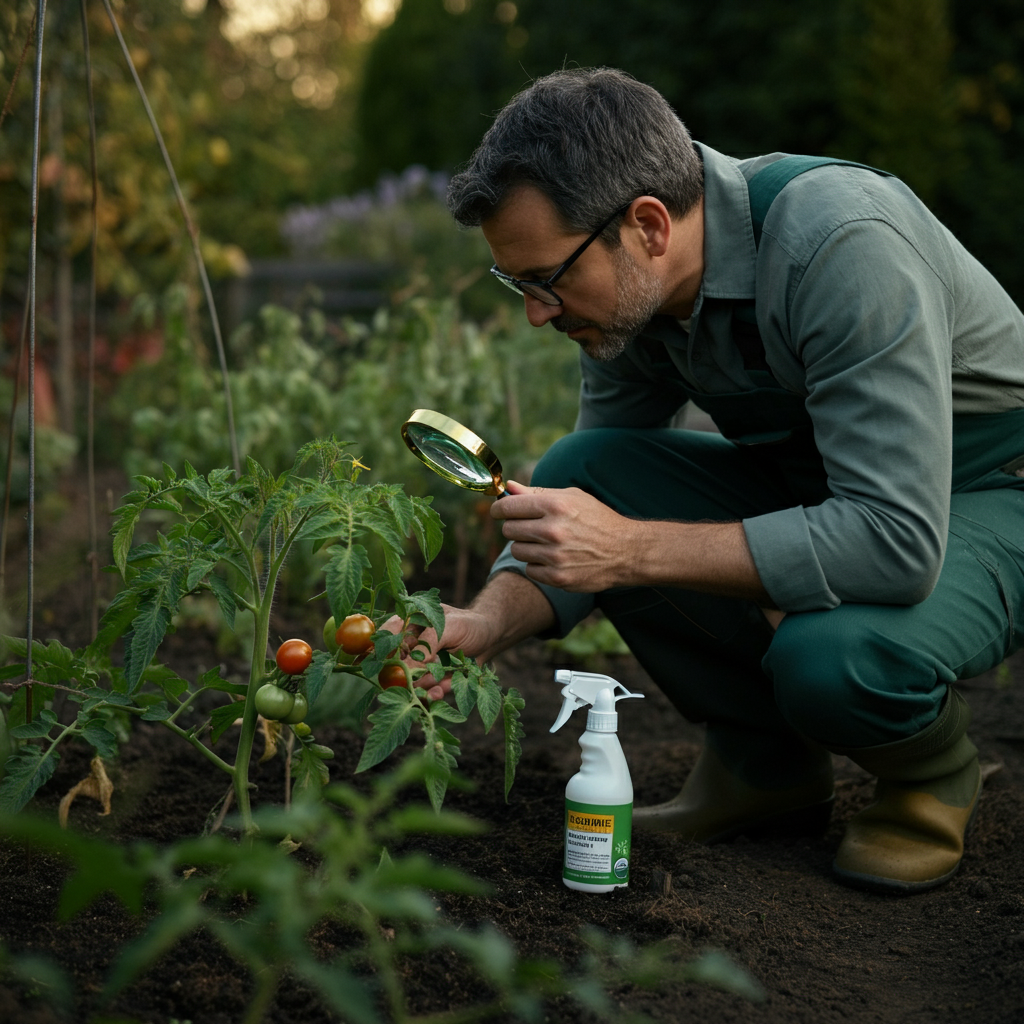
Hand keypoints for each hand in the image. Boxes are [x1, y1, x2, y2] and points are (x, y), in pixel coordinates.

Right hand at [379, 605, 502, 701]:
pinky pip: (426, 689)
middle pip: (394, 663)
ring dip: (419, 687)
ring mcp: (420, 661)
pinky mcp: (431, 677)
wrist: (491, 637)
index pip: (386, 635)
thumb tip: (409, 666)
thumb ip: (429, 644)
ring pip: (410, 679)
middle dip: (403, 676)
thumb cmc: (469, 624)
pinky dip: (432, 692)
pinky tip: (440, 692)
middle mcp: (410, 643)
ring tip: (434, 690)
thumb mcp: (451, 628)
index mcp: (409, 622)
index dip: (380, 651)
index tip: (381, 666)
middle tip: (413, 684)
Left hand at [491, 480, 635, 592]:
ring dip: (526, 547)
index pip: (508, 507)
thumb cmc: (597, 520)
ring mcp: (555, 556)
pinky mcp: (558, 577)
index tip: (499, 511)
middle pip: (509, 530)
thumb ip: (537, 493)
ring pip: (517, 550)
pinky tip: (554, 558)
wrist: (626, 551)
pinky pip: (530, 570)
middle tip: (531, 527)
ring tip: (546, 543)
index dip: (499, 508)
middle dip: (516, 527)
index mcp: (556, 505)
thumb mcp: (572, 497)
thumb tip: (508, 487)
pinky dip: (538, 565)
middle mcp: (554, 530)